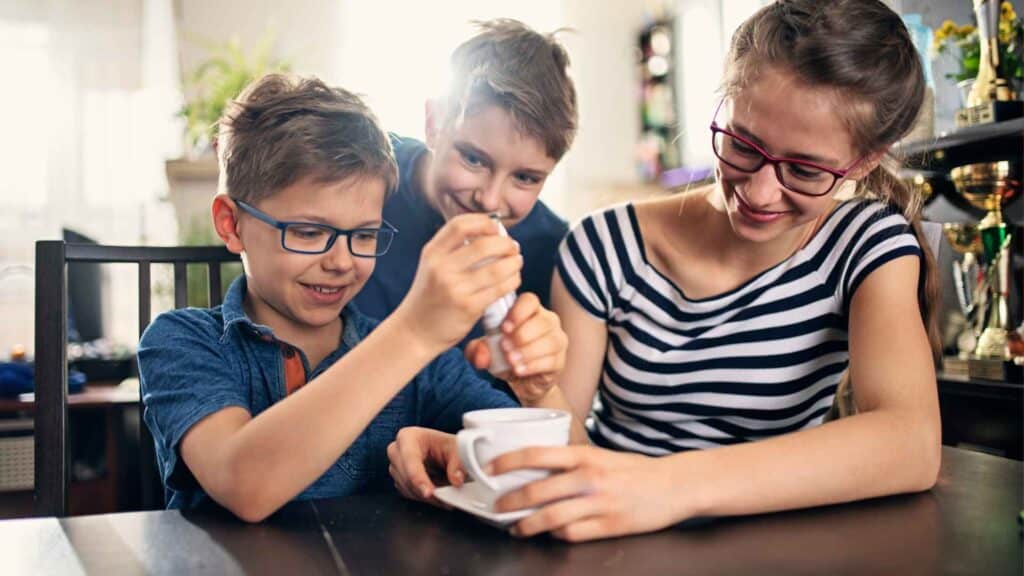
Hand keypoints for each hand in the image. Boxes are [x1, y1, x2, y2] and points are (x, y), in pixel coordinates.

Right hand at [387, 427, 464, 503]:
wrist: (441, 450)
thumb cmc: (445, 445)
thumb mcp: (457, 449)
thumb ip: (458, 464)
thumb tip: (456, 480)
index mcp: (408, 437)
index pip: (410, 460)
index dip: (419, 478)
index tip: (429, 492)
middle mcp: (397, 450)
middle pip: (406, 477)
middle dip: (426, 491)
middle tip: (445, 498)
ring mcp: (395, 466)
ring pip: (408, 489)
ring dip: (427, 496)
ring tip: (445, 493)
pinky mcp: (398, 480)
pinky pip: (409, 494)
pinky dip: (424, 496)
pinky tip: (436, 491)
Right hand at [392, 214, 522, 353]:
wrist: (415, 331)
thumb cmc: (429, 297)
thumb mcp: (431, 267)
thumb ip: (453, 250)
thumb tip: (489, 233)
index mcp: (432, 253)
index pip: (460, 225)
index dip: (483, 222)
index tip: (496, 227)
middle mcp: (442, 268)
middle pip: (484, 245)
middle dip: (506, 243)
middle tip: (513, 247)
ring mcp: (455, 288)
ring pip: (497, 268)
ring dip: (514, 262)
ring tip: (517, 262)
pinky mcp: (469, 307)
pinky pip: (499, 288)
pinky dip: (512, 281)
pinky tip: (513, 279)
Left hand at [465, 293, 567, 404]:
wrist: (521, 381)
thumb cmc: (505, 356)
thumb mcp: (488, 351)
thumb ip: (478, 350)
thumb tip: (479, 355)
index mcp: (529, 312)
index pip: (530, 301)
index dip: (518, 312)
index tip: (504, 328)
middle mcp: (548, 322)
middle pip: (542, 321)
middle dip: (522, 335)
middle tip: (505, 347)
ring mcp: (557, 341)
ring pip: (550, 340)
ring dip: (528, 351)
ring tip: (511, 361)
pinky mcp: (560, 361)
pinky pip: (552, 360)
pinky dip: (533, 366)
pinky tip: (520, 370)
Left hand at [488, 445, 686, 541]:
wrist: (674, 485)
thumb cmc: (634, 469)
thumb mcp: (601, 455)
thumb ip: (572, 461)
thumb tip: (535, 469)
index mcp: (585, 455)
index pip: (537, 454)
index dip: (509, 461)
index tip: (491, 469)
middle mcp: (589, 478)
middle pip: (538, 491)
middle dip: (510, 501)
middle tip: (496, 507)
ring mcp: (599, 504)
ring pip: (551, 518)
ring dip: (527, 525)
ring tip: (516, 528)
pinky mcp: (609, 526)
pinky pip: (572, 534)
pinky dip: (556, 535)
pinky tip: (550, 534)